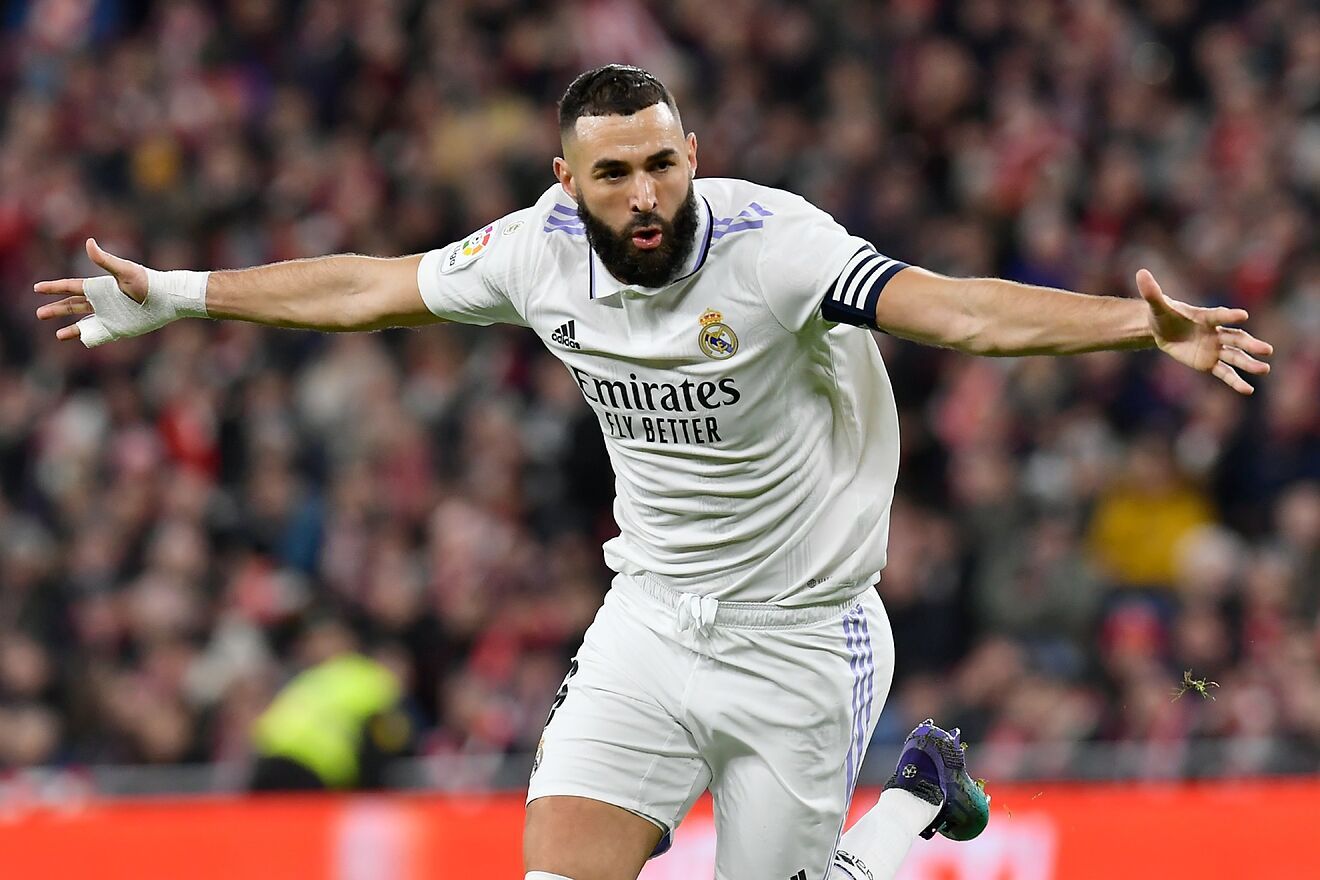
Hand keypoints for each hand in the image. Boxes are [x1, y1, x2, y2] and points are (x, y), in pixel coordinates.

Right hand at [34, 238, 147, 341]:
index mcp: (99, 287)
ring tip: (57, 335)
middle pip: (72, 306)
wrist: (167, 299)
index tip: (37, 288)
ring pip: (83, 323)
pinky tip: (80, 341)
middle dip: (56, 309)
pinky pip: (99, 335)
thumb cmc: (148, 282)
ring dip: (70, 328)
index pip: (70, 287)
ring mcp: (109, 316)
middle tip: (39, 313)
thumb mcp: (124, 270)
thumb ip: (105, 260)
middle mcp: (101, 302)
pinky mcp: (118, 328)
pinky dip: (88, 338)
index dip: (54, 287)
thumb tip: (88, 242)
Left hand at [1137, 268, 1272, 394]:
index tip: (1243, 315)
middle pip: (1236, 339)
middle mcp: (1215, 333)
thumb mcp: (1156, 305)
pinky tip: (1248, 390)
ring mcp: (1215, 349)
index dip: (1229, 315)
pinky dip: (1235, 382)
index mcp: (1205, 317)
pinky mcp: (1209, 363)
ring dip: (1249, 363)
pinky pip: (1224, 373)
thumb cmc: (1163, 315)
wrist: (1163, 330)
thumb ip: (1152, 292)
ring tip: (1265, 369)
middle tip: (1267, 350)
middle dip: (1250, 344)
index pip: (1219, 316)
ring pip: (1235, 356)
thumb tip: (1140, 272)